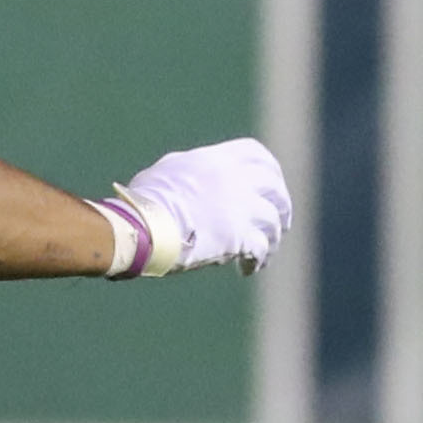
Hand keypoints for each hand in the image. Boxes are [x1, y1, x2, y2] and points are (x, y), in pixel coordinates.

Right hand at [104, 140, 290, 275]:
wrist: (141, 227)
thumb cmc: (142, 202)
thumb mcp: (167, 173)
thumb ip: (189, 173)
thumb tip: (191, 179)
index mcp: (215, 161)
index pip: (255, 154)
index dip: (269, 168)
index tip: (269, 183)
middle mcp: (234, 181)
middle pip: (275, 188)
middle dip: (281, 205)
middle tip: (278, 221)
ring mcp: (239, 209)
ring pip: (273, 221)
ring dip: (272, 238)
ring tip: (262, 253)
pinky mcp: (239, 238)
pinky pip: (261, 249)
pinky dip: (258, 260)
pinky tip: (247, 269)